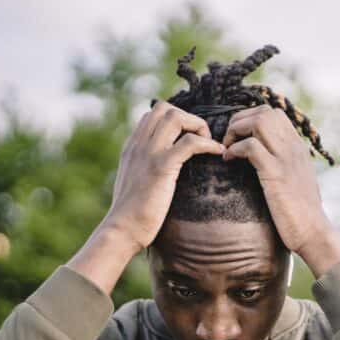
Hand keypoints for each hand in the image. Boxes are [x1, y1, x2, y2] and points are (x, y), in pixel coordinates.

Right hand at [102, 101, 224, 251]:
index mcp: (132, 147)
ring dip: (197, 126)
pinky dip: (208, 143)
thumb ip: (143, 169)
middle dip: (187, 118)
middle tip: (200, 139)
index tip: (189, 138)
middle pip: (164, 109)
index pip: (152, 115)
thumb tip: (159, 171)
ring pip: (176, 117)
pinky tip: (217, 153)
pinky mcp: (161, 167)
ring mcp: (148, 153)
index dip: (175, 120)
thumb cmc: (131, 215)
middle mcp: (138, 145)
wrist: (122, 230)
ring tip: (208, 143)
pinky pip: (190, 142)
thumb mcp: (134, 184)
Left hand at [222, 105, 339, 275]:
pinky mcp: (276, 174)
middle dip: (239, 121)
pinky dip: (235, 149)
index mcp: (297, 147)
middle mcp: (293, 147)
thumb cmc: (300, 213)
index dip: (249, 119)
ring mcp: (285, 158)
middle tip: (228, 142)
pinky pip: (251, 147)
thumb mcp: (293, 180)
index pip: (273, 114)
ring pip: (259, 121)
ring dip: (236, 131)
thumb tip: (262, 160)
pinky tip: (229, 161)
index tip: (237, 138)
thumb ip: (281, 164)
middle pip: (264, 112)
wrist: (313, 232)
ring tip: (228, 149)